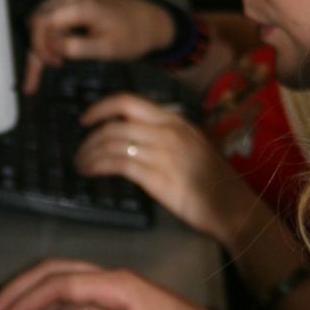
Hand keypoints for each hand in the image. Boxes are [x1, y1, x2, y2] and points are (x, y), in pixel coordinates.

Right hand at [0, 261, 236, 309]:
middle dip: (15, 293)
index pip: (56, 286)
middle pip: (51, 274)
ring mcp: (115, 294)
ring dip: (29, 297)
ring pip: (60, 283)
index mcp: (118, 287)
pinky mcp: (118, 308)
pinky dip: (46, 308)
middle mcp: (113, 282)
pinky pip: (73, 300)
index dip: (21, 304)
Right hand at [23, 0, 173, 93]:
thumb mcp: (106, 49)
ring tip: (49, 65)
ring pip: (42, 19)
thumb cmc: (133, 35)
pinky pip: (52, 16)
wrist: (149, 21)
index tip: (51, 65)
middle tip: (42, 72)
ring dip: (42, 43)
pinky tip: (53, 54)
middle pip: (38, 20)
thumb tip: (50, 47)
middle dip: (37, 47)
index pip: (42, 23)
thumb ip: (76, 48)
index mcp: (82, 4)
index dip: (40, 47)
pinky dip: (50, 36)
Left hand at [75, 94, 257, 243]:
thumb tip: (136, 136)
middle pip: (114, 124)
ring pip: (111, 143)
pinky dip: (98, 166)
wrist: (230, 206)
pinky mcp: (156, 176)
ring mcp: (161, 153)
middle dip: (89, 137)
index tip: (85, 118)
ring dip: (89, 153)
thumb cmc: (213, 180)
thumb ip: (167, 136)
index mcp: (175, 121)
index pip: (128, 102)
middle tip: (79, 151)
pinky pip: (117, 164)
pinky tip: (91, 172)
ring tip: (81, 164)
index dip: (101, 107)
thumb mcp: (192, 145)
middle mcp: (166, 132)